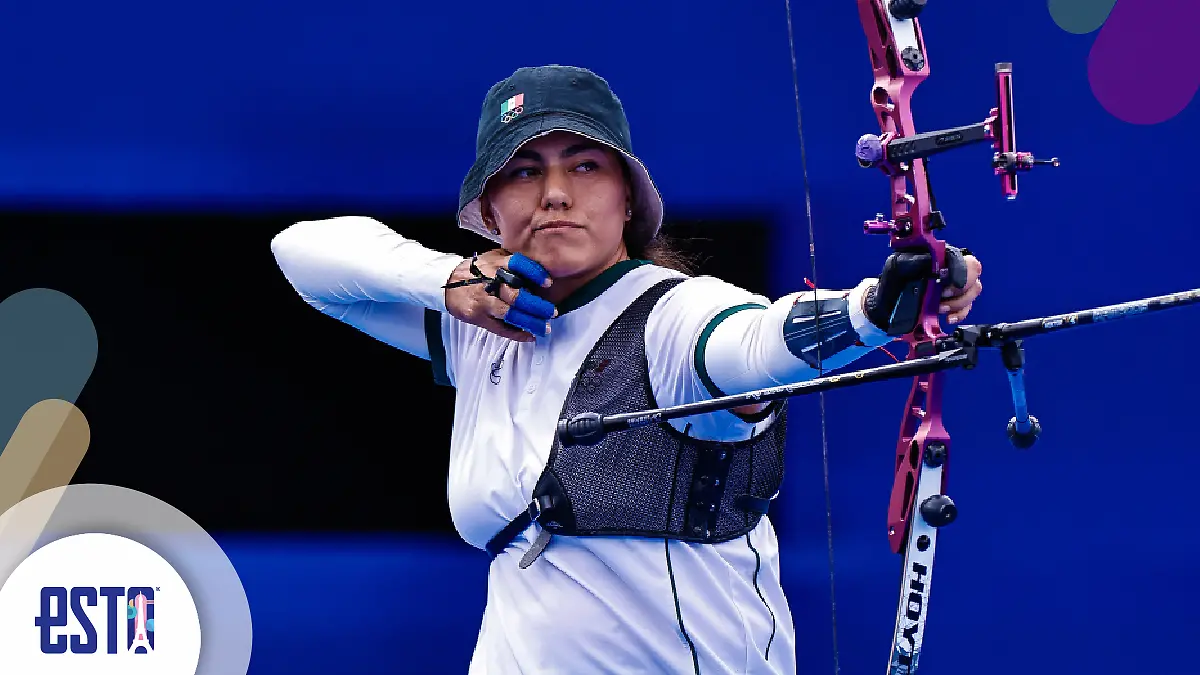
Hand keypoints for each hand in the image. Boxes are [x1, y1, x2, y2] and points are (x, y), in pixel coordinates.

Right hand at [444, 250, 557, 341]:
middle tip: (551, 312)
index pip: (518, 265)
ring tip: (545, 328)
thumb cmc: (477, 271)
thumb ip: (513, 263)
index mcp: (496, 263)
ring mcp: (483, 301)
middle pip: (516, 295)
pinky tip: (529, 336)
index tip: (549, 283)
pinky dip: (516, 334)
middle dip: (536, 306)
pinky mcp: (477, 316)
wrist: (447, 283)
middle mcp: (490, 281)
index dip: (535, 273)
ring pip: (510, 313)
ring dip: (530, 322)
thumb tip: (541, 272)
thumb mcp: (493, 258)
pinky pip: (499, 328)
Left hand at [864, 245, 981, 333]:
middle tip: (942, 296)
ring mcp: (954, 287)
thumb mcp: (898, 267)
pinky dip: (959, 314)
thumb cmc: (892, 284)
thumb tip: (932, 261)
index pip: (965, 261)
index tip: (946, 285)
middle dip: (959, 289)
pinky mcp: (953, 303)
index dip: (961, 273)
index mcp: (940, 257)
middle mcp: (951, 270)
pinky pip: (966, 309)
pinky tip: (947, 317)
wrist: (886, 306)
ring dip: (958, 302)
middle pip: (974, 276)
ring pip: (973, 292)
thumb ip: (915, 261)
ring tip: (939, 308)